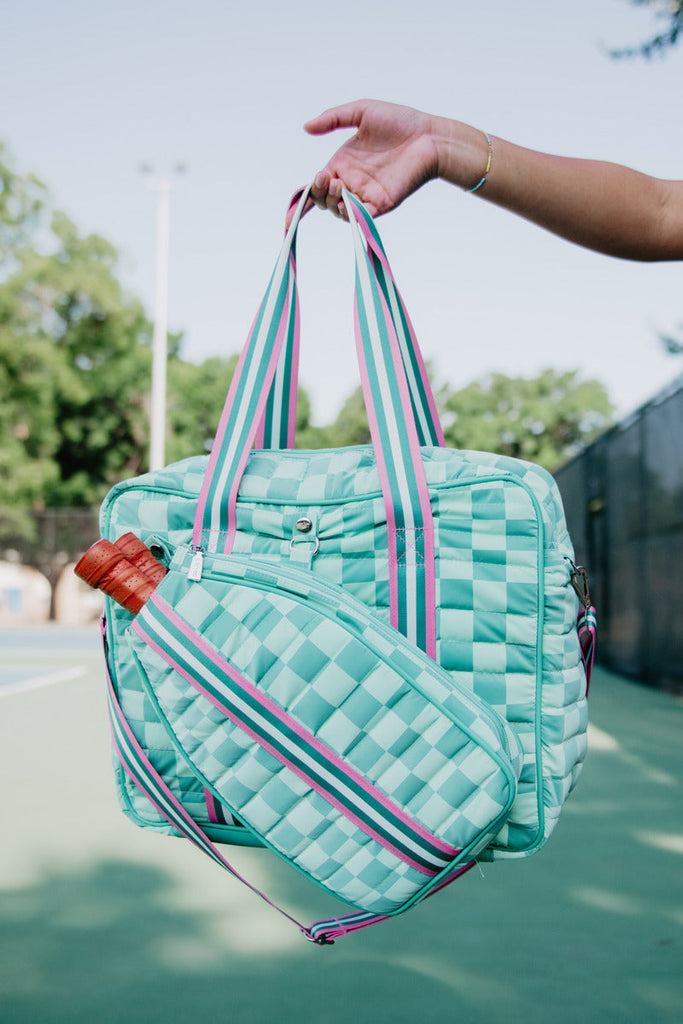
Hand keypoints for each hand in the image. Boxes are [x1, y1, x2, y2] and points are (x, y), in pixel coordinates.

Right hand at [302, 99, 439, 219]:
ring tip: (337, 184)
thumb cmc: (399, 122)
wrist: (428, 135)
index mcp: (343, 164)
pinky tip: (346, 202)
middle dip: (318, 193)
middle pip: (324, 200)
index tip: (297, 202)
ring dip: (332, 202)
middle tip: (327, 178)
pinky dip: (350, 214)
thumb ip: (333, 118)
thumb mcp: (361, 112)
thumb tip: (306, 127)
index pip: (318, 185)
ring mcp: (366, 195)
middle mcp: (351, 182)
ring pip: (339, 211)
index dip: (304, 197)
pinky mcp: (381, 204)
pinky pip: (361, 217)